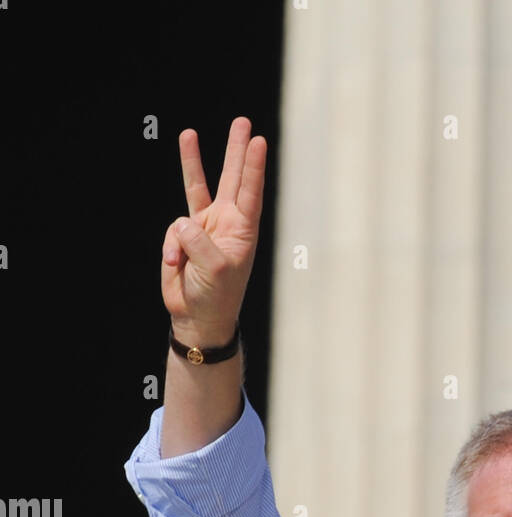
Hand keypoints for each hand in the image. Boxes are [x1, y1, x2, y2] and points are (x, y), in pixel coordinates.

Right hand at [162, 116, 266, 339]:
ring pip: (198, 187)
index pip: (250, 193)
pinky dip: (171, 247)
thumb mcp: (215, 270)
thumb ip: (199, 242)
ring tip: (189, 133)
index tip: (259, 141)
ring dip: (193, 161)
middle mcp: (225, 223)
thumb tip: (183, 222)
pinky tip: (177, 265)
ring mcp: (203, 228)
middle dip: (235, 150)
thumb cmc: (216, 296)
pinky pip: (173, 229)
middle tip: (243, 123)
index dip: (253, 167)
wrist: (196, 317)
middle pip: (231, 179)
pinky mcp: (182, 237)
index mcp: (243, 231)